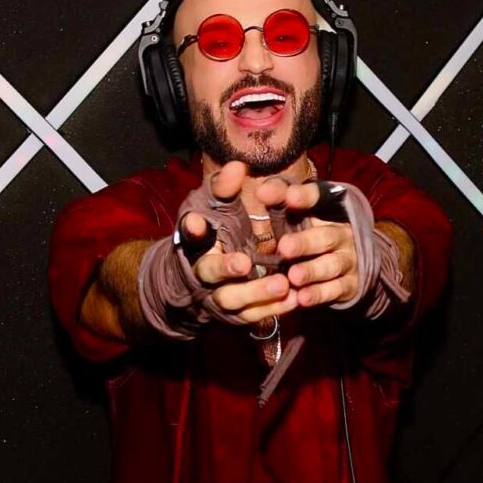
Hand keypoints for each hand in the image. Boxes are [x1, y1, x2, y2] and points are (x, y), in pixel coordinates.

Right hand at [180, 161, 297, 322]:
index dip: (192, 229)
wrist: (197, 275)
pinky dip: (272, 309)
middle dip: (223, 268)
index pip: (188, 234)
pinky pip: (251, 315)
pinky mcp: (233, 313)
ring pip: (230, 299)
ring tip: (282, 284)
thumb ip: (223, 188)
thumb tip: (237, 166)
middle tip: (244, 263)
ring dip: (255, 293)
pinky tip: (294, 299)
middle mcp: (200, 270)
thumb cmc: (210, 231)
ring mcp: (215, 295)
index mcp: (193, 242)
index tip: (197, 222)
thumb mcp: (212, 205)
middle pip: (207, 272)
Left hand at [256, 178, 357, 307]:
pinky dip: (319, 294)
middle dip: (305, 243)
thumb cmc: (313, 235)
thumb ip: (282, 199)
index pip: (320, 198)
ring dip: (312, 271)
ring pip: (331, 265)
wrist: (353, 265)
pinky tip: (303, 298)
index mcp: (329, 212)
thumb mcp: (301, 215)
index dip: (306, 198)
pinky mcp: (349, 285)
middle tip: (284, 248)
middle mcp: (342, 234)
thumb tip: (262, 190)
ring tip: (294, 276)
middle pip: (326, 236)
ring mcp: (347, 260)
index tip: (289, 196)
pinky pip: (335, 290)